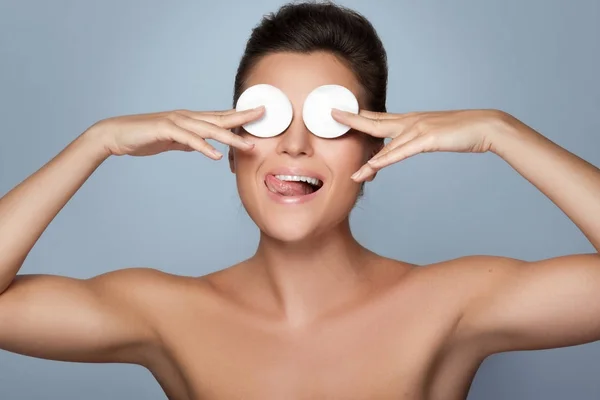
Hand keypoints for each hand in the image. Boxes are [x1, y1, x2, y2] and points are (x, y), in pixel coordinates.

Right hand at [90, 107, 264, 158]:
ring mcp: (177, 122)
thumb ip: (188, 141)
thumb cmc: (145, 137)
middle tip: (263, 115)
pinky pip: (189, 140)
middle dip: (243, 117)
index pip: (220, 117)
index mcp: (190, 119)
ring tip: (248, 145)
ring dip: (230, 138)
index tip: (259, 115)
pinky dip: (204, 147)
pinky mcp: (165, 130)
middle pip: (220, 118)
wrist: (117, 134)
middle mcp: (187, 117)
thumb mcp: (172, 140)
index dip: (240, 116)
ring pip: (209, 129)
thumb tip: (202, 146)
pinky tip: (216, 155)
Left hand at [331, 108, 508, 181]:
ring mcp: (417, 129)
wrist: (486, 126)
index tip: (343, 115)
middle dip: (351, 119)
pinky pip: (400, 152)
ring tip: (345, 157)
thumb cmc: (462, 131)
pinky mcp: (427, 139)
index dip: (360, 117)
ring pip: (384, 140)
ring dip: (364, 152)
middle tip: (331, 115)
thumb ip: (418, 137)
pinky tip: (371, 166)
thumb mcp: (434, 133)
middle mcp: (410, 121)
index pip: (379, 118)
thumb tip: (408, 143)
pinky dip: (384, 160)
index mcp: (411, 119)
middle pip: (374, 121)